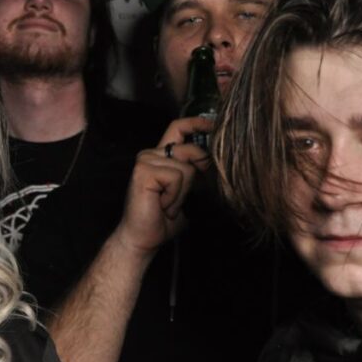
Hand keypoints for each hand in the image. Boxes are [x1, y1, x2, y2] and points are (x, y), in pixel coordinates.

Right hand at [115, 116, 212, 252]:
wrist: (144, 238)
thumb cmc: (164, 219)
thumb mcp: (188, 193)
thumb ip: (197, 174)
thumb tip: (218, 160)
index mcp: (161, 156)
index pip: (178, 127)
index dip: (197, 123)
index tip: (214, 125)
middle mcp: (152, 154)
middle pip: (191, 149)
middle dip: (197, 175)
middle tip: (181, 198)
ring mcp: (145, 160)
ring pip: (186, 167)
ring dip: (183, 192)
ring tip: (168, 205)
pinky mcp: (143, 171)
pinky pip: (176, 177)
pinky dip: (175, 196)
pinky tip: (163, 206)